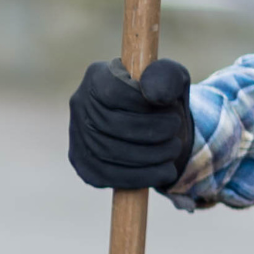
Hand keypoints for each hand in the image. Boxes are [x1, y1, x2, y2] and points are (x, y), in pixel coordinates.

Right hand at [68, 57, 193, 190]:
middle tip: (175, 131)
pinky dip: (141, 177)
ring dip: (151, 155)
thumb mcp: (172, 80)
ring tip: (173, 148)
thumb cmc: (163, 98)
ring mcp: (77, 136)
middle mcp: (79, 104)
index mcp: (97, 76)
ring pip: (109, 152)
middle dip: (153, 131)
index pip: (114, 93)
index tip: (171, 110)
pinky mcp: (84, 165)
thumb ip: (166, 78)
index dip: (145, 105)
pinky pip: (108, 176)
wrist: (157, 127)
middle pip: (111, 125)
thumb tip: (154, 93)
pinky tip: (164, 171)